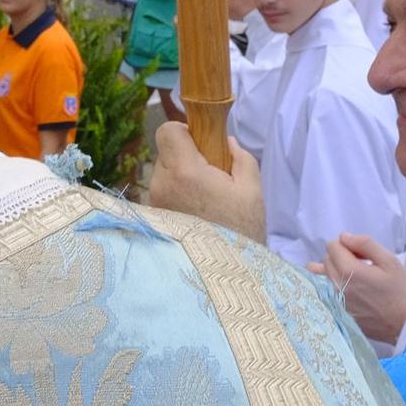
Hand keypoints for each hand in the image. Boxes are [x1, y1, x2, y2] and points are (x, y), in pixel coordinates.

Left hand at [148, 124, 265, 242]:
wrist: (229, 274)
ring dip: (180, 177)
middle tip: (209, 175)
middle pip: (165, 152)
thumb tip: (227, 141)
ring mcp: (155, 204)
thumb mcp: (251, 190)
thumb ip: (240, 157)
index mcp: (185, 172)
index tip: (201, 144)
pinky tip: (195, 212)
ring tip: (204, 198)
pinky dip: (176, 195)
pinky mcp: (153, 219)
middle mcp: (162, 185)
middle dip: (185, 156)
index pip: (167, 131)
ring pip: (163, 173)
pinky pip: (162, 193)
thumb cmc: (242, 230)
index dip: (183, 131)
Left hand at [307, 233, 405, 345]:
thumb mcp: (389, 261)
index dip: (347, 245)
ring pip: (323, 276)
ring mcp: (336, 301)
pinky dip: (335, 286)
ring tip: (353, 276)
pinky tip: (350, 290)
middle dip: (340, 256)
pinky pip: (328, 292)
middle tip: (362, 264)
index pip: (332, 246)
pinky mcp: (338, 312)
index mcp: (348, 271)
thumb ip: (365, 244)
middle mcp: (336, 286)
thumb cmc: (401, 290)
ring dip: (335, 271)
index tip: (362, 254)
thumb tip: (344, 236)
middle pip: (326, 260)